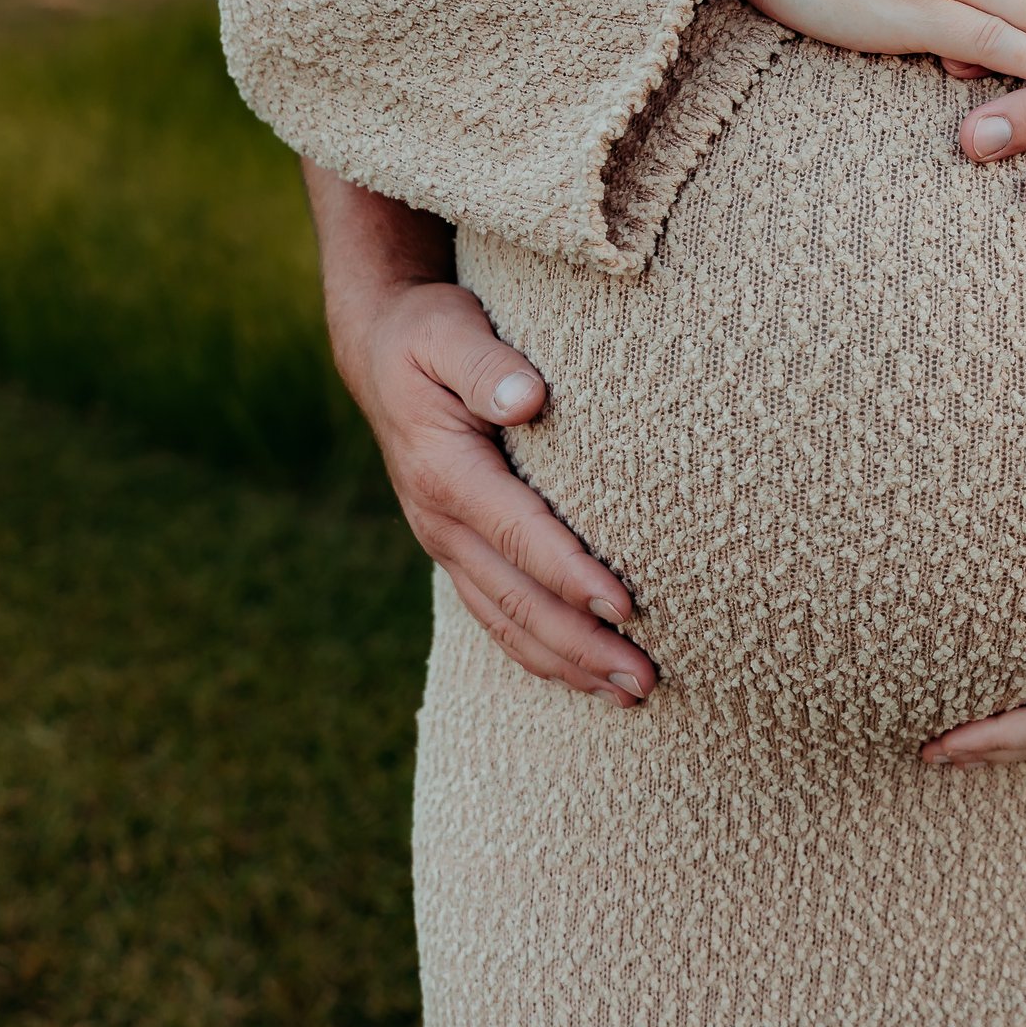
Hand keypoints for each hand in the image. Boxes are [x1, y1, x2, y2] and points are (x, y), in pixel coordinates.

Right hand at [332, 274, 657, 706]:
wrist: (380, 351)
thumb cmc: (429, 334)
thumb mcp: (449, 331)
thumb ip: (487, 366)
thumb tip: (528, 400)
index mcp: (444, 472)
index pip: (517, 534)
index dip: (570, 575)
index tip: (625, 606)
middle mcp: (440, 521)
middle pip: (516, 600)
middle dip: (580, 645)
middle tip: (645, 679)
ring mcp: (446, 543)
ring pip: (506, 621)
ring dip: (567, 663)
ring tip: (631, 695)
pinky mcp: (459, 551)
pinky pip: (497, 616)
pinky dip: (542, 652)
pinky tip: (587, 676)